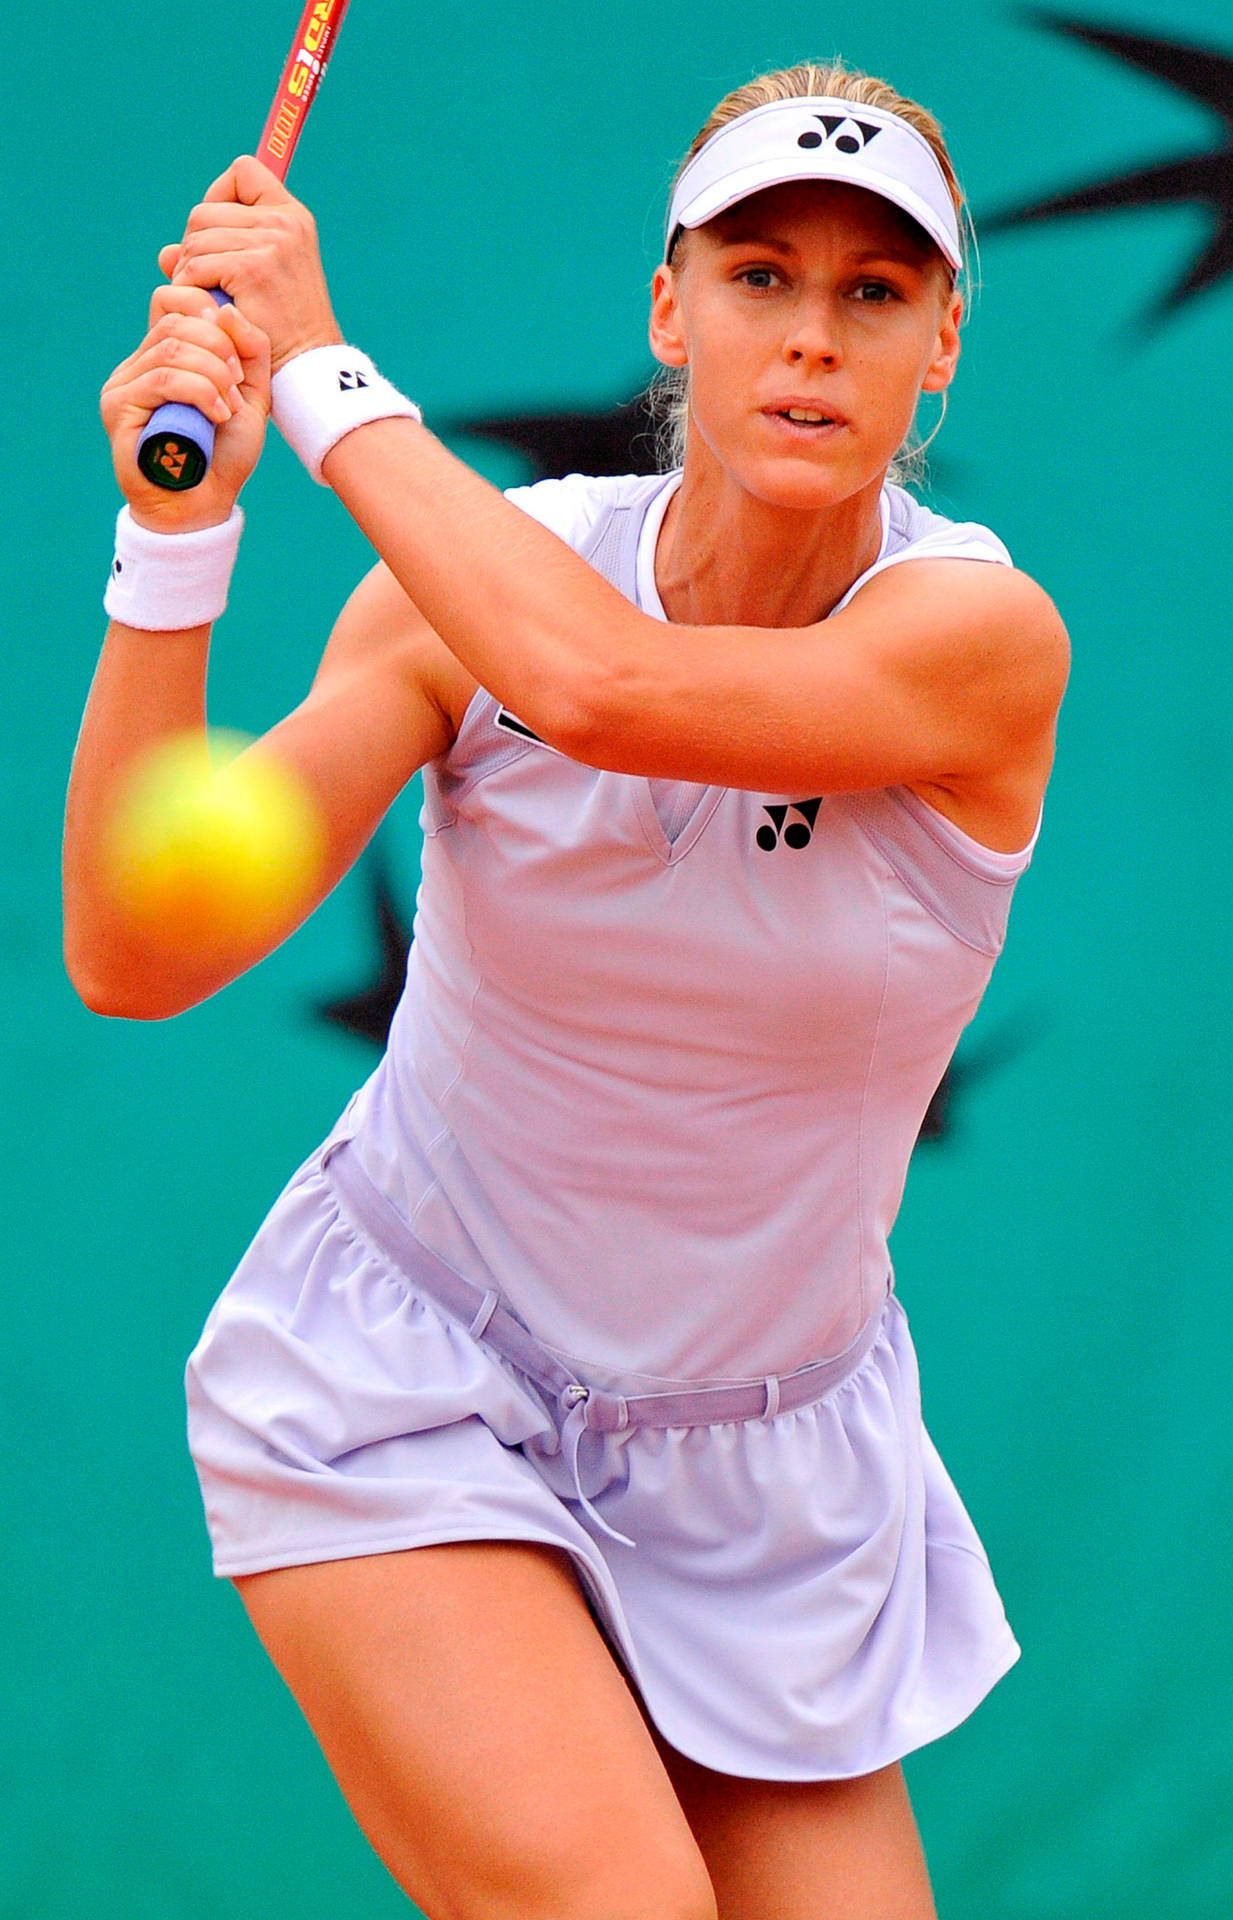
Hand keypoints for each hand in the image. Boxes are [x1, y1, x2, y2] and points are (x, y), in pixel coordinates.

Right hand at [100, 289, 270, 531]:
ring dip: (213, 374)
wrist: (204, 505)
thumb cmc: (225, 453)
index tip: (238, 356)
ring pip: (171, 348)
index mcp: (166, 354)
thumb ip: (250, 351)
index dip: (210, 312)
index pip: (174, 300)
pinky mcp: (118, 407)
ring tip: (229, 407)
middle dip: (220, 348)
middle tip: (238, 386)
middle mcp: (138, 363)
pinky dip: (200, 391)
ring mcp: (123, 384)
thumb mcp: (251, 396)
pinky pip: (162, 378)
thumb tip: (226, 309)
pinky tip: (218, 415)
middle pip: (176, 320)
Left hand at [158, 155, 344, 374]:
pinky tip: (206, 309)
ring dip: (188, 271)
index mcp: (292, 216)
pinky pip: (196, 265)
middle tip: (202, 282)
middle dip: (194, 245)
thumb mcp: (261, 280)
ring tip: (203, 299)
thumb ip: (219, 253)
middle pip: (205, 211)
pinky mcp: (252, 269)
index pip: (243, 171)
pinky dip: (191, 288)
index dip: (219, 196)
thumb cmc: (282, 329)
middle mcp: (285, 222)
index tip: (218, 232)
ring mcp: (271, 243)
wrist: (305, 368)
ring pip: (195, 239)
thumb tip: (165, 253)